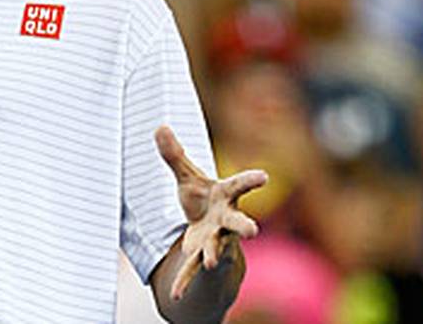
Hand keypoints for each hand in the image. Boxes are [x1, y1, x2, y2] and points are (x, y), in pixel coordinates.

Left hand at [155, 126, 266, 300]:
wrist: (208, 230)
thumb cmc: (202, 199)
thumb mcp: (187, 177)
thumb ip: (174, 155)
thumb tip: (158, 126)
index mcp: (225, 196)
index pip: (240, 185)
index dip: (252, 180)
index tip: (264, 176)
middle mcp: (227, 220)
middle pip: (238, 223)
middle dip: (245, 227)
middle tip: (253, 230)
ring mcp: (217, 241)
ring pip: (218, 249)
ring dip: (214, 255)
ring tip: (209, 261)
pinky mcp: (203, 257)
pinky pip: (193, 271)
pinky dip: (184, 282)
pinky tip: (174, 295)